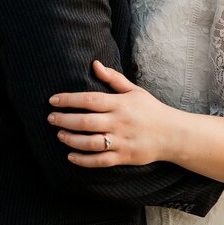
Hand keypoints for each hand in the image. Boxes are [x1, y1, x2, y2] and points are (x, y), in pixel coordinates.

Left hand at [47, 60, 177, 167]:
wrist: (172, 134)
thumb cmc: (151, 109)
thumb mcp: (134, 90)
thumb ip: (113, 78)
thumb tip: (95, 64)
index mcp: (120, 103)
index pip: (89, 99)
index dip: (69, 99)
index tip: (53, 100)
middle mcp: (119, 122)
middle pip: (85, 121)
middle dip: (64, 119)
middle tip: (50, 118)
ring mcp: (121, 141)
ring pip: (90, 142)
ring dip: (70, 139)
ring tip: (59, 135)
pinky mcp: (123, 157)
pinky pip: (99, 160)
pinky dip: (83, 160)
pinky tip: (70, 156)